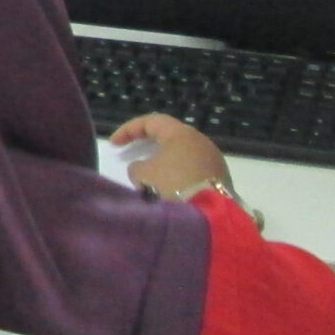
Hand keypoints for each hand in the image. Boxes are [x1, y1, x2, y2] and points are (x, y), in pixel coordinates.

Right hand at [111, 113, 231, 198]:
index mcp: (180, 133)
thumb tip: (142, 169)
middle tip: (132, 152)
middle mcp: (199, 140)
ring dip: (164, 162)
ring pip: (182, 154)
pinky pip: (193, 169)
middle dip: (148, 144)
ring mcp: (213, 158)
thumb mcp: (143, 174)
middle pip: (169, 136)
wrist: (210, 212)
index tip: (114, 144)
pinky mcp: (220, 176)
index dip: (128, 130)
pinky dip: (178, 174)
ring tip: (150, 177)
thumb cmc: (172, 184)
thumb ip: (136, 167)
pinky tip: (170, 188)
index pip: (150, 121)